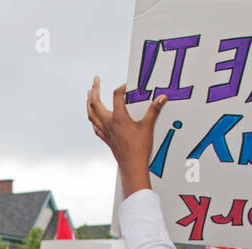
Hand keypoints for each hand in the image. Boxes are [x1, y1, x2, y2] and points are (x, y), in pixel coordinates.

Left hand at [86, 77, 166, 195]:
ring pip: (91, 114)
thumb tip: (162, 98)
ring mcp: (105, 131)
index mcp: (118, 118)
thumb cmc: (139, 148)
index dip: (121, 88)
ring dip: (89, 102)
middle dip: (94, 90)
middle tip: (95, 80)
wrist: (132, 166)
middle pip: (95, 103)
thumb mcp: (148, 127)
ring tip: (89, 93)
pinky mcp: (105, 138)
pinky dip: (92, 118)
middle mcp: (108, 123)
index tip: (126, 86)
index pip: (116, 96)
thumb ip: (154, 110)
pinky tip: (93, 116)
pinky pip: (95, 126)